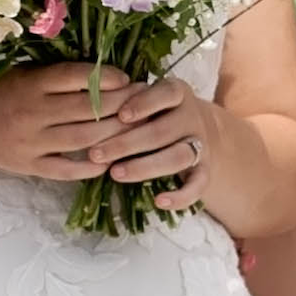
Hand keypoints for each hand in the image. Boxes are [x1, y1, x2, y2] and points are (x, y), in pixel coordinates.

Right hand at [0, 65, 211, 191]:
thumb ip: (60, 74)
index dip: (106, 78)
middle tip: (144, 100)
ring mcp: (31, 142)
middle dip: (120, 104)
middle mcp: (32, 112)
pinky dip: (89, 168)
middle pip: (86, 110)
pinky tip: (110, 163)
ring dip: (114, 135)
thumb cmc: (5, 92)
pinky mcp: (29, 165)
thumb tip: (108, 72)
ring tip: (136, 129)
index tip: (128, 78)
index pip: (76, 78)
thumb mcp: (27, 73)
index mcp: (32, 84)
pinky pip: (65, 170)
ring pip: (82, 140)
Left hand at [76, 79, 213, 194]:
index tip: (120, 115)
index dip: (144, 104)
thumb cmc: (157, 113)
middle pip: (163, 131)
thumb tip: (90, 110)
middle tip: (95, 153)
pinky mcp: (205, 170)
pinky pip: (198, 185)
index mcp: (178, 93)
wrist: (198, 131)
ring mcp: (201, 144)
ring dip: (145, 167)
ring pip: (178, 157)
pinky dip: (181, 196)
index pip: (166, 93)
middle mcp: (192, 117)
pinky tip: (159, 202)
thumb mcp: (147, 99)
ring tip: (115, 174)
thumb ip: (127, 101)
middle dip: (127, 143)